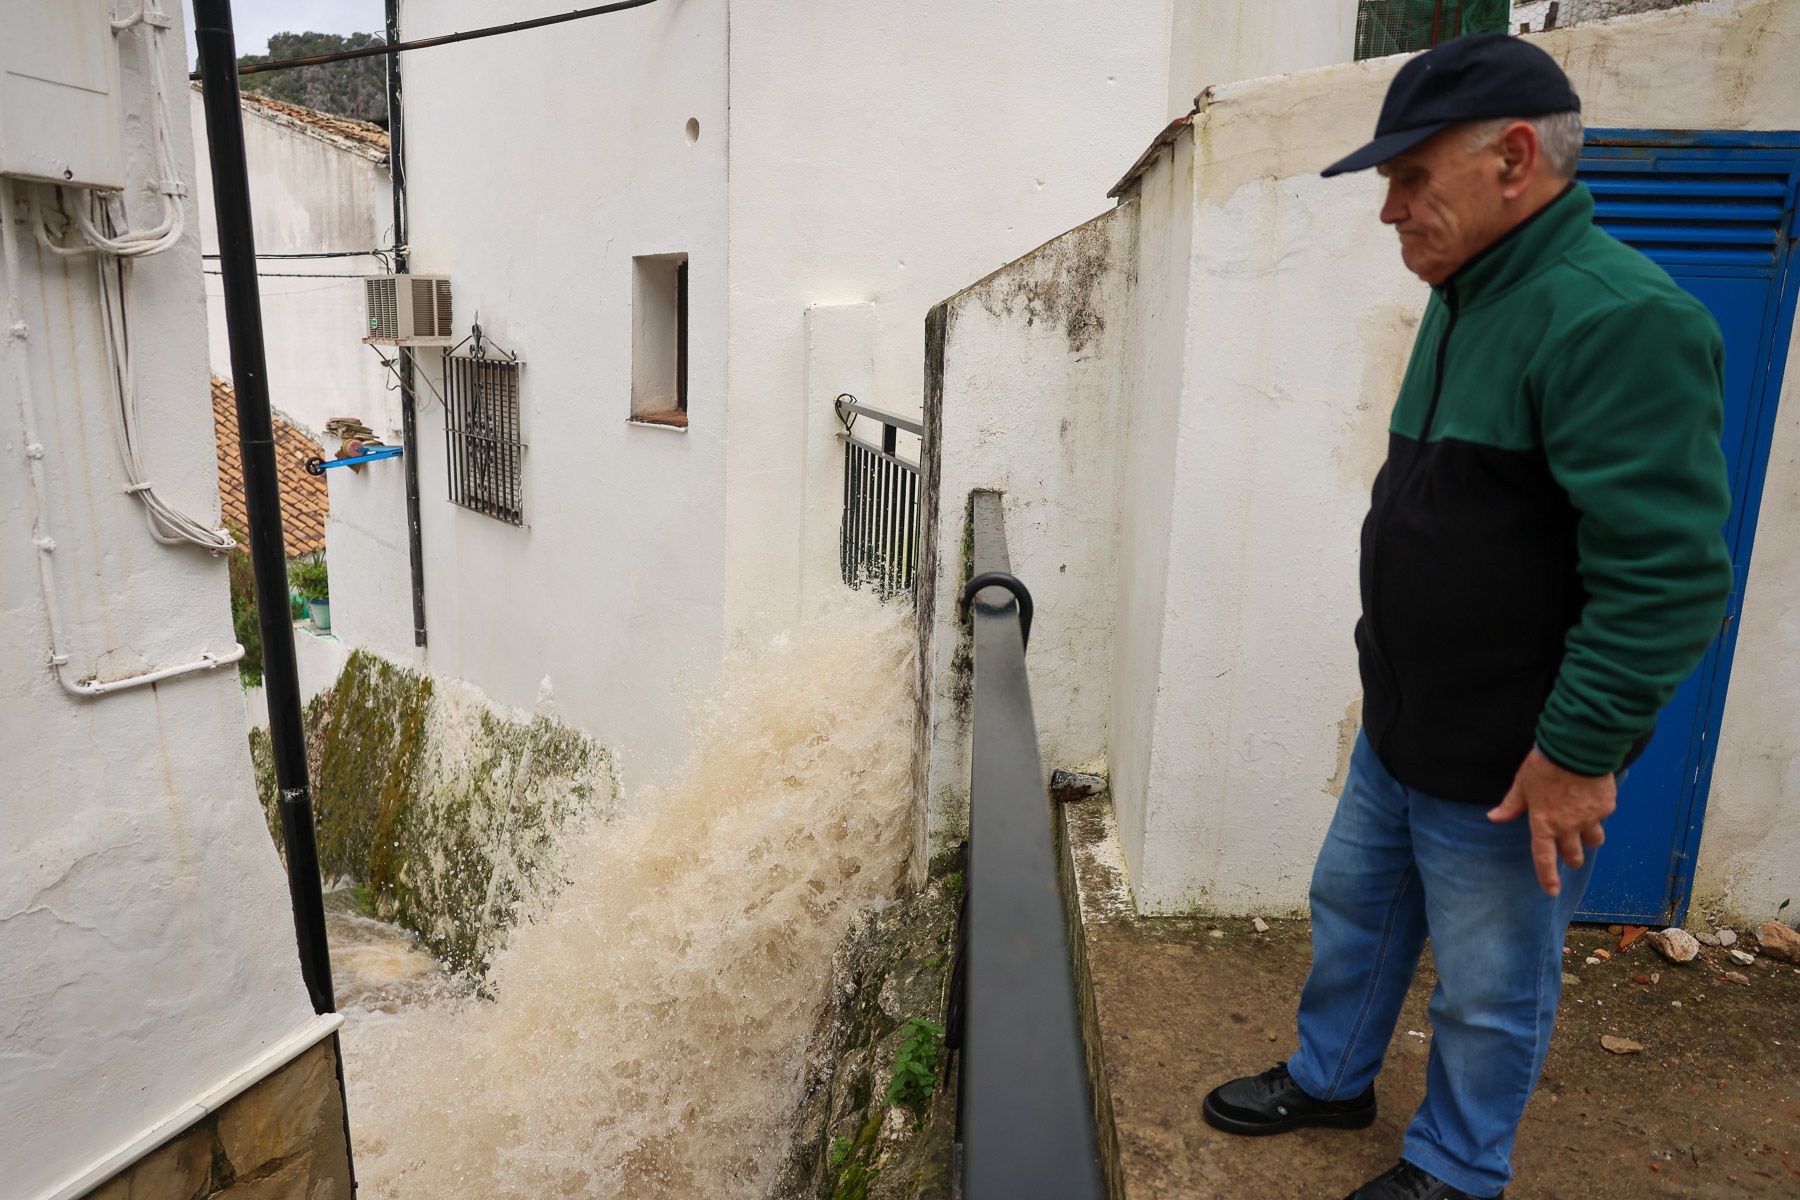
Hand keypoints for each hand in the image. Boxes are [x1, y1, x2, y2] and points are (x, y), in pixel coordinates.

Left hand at [1487, 747, 1615, 895]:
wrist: (1577, 747)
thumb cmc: (1545, 765)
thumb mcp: (1522, 784)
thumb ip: (1511, 805)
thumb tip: (1493, 818)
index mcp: (1543, 823)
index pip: (1544, 858)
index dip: (1548, 877)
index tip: (1552, 891)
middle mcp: (1568, 827)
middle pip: (1574, 856)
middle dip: (1572, 859)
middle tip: (1570, 856)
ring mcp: (1590, 819)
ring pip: (1594, 841)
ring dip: (1589, 839)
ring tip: (1583, 827)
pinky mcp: (1606, 807)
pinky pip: (1603, 817)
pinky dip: (1597, 813)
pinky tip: (1591, 799)